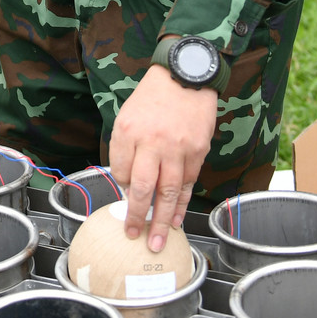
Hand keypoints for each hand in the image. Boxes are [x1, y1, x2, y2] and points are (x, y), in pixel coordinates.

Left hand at [109, 62, 218, 250]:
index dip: (121, 187)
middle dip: (137, 216)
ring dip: (163, 220)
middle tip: (133, 235)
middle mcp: (152, 142)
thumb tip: (126, 183)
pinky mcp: (197, 152)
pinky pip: (188, 184)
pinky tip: (177, 219)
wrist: (185, 77)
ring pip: (168, 192)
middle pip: (143, 188)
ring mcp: (177, 148)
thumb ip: (125, 148)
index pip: (119, 170)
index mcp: (128, 132)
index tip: (123, 197)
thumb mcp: (127, 116)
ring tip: (157, 240)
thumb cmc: (152, 98)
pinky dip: (181, 204)